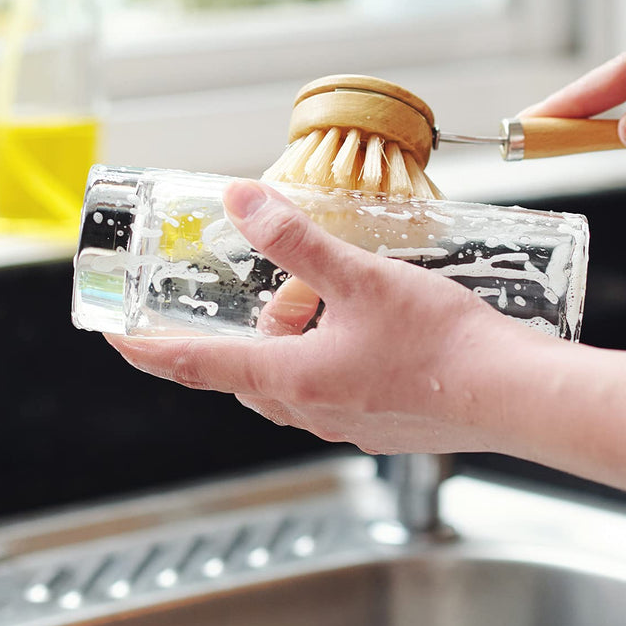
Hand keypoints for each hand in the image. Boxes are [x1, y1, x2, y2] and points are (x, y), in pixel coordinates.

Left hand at [106, 179, 533, 454]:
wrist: (509, 392)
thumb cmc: (439, 340)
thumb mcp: (359, 277)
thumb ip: (296, 241)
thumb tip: (242, 200)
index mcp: (294, 378)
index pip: (197, 365)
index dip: (148, 348)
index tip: (115, 338)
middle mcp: (312, 410)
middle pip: (251, 369)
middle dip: (255, 330)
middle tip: (284, 291)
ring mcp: (347, 423)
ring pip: (295, 379)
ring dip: (299, 340)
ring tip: (339, 301)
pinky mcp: (380, 424)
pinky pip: (333, 388)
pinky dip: (333, 356)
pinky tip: (374, 330)